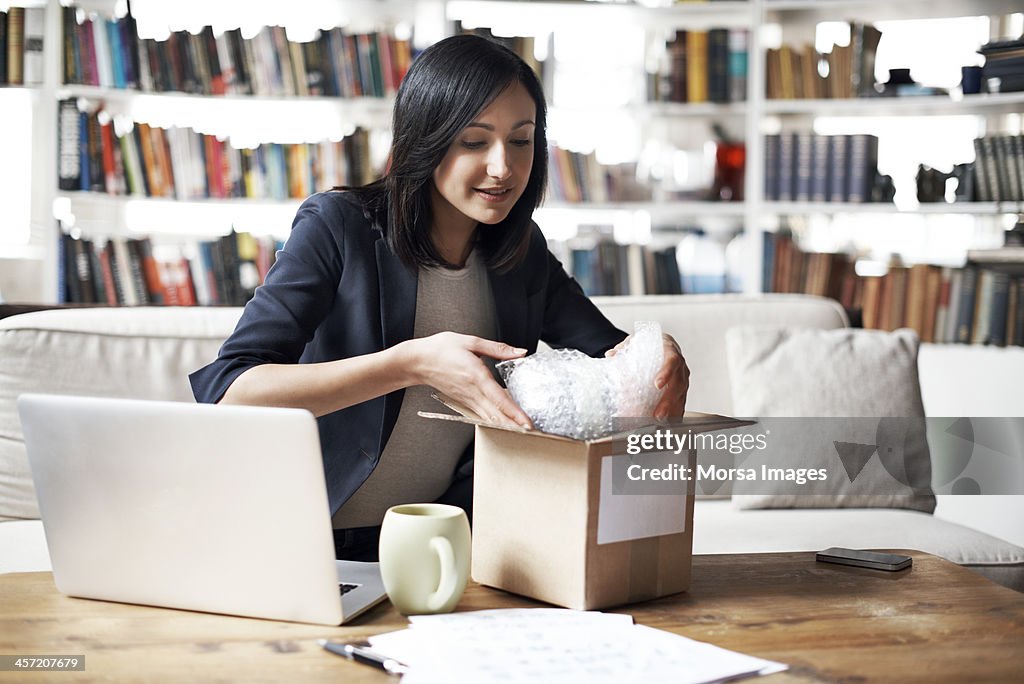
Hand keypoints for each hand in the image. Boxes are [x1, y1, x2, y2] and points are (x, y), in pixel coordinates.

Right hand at [399, 332, 533, 428]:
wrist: (418, 361)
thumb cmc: (441, 349)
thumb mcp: (471, 342)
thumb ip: (498, 348)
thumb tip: (520, 352)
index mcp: (476, 376)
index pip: (499, 399)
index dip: (514, 413)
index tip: (527, 423)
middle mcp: (472, 392)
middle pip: (496, 414)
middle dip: (514, 425)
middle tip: (532, 433)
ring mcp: (467, 399)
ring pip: (489, 417)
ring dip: (505, 426)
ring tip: (522, 432)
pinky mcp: (463, 401)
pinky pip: (481, 414)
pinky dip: (494, 421)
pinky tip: (503, 424)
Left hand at [606, 333, 689, 419]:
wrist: (661, 343)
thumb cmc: (649, 344)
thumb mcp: (635, 341)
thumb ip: (624, 348)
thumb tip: (610, 355)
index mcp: (670, 350)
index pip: (672, 361)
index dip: (666, 373)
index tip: (657, 385)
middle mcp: (680, 365)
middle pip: (679, 384)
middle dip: (669, 401)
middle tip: (657, 414)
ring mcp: (683, 378)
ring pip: (682, 396)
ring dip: (672, 411)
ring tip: (661, 423)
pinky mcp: (682, 389)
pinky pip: (682, 402)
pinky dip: (676, 414)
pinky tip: (669, 425)